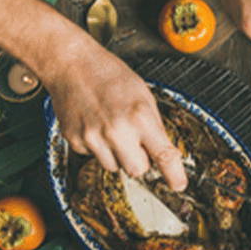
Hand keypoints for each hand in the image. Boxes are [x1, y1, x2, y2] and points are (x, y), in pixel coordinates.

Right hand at [42, 49, 186, 190]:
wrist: (71, 64)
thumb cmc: (109, 75)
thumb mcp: (143, 95)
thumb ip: (153, 126)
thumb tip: (163, 154)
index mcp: (139, 116)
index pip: (163, 155)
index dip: (174, 175)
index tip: (179, 184)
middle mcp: (117, 131)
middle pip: (137, 170)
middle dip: (140, 161)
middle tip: (134, 141)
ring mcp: (93, 138)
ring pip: (115, 167)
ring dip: (117, 155)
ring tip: (111, 127)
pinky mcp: (75, 141)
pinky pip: (94, 157)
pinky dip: (97, 147)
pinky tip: (95, 125)